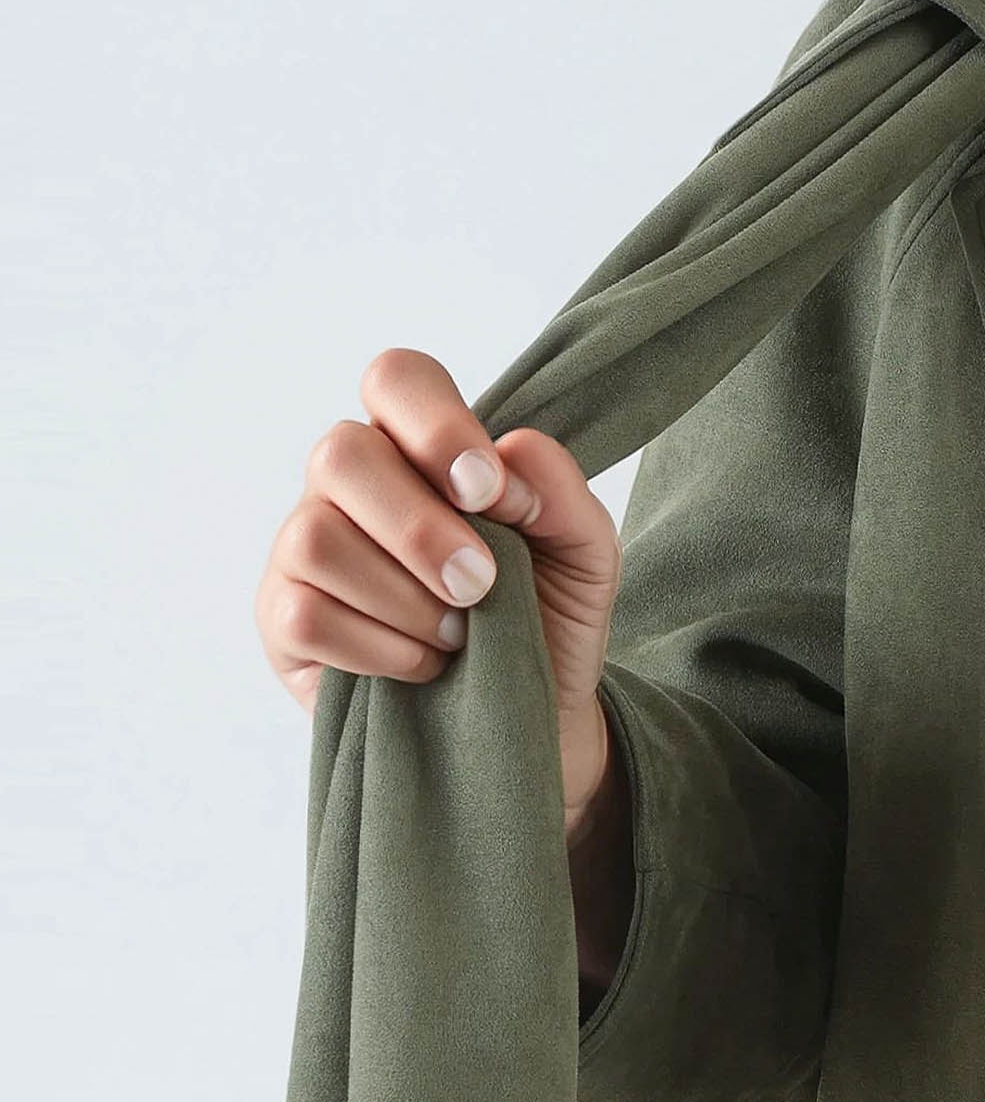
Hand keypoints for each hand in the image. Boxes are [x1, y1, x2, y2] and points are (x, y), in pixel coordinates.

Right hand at [255, 349, 621, 834]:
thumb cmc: (549, 621)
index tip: (486, 490)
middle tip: (481, 584)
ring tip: (461, 635)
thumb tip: (511, 456)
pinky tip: (423, 665)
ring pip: (316, 538)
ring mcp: (304, 550)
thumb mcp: (585, 557)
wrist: (536, 722)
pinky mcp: (283, 622)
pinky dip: (378, 647)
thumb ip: (563, 495)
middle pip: (340, 452)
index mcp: (418, 448)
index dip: (434, 423)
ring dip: (406, 598)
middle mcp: (350, 485)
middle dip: (419, 526)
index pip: (396, 379)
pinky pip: (305, 614)